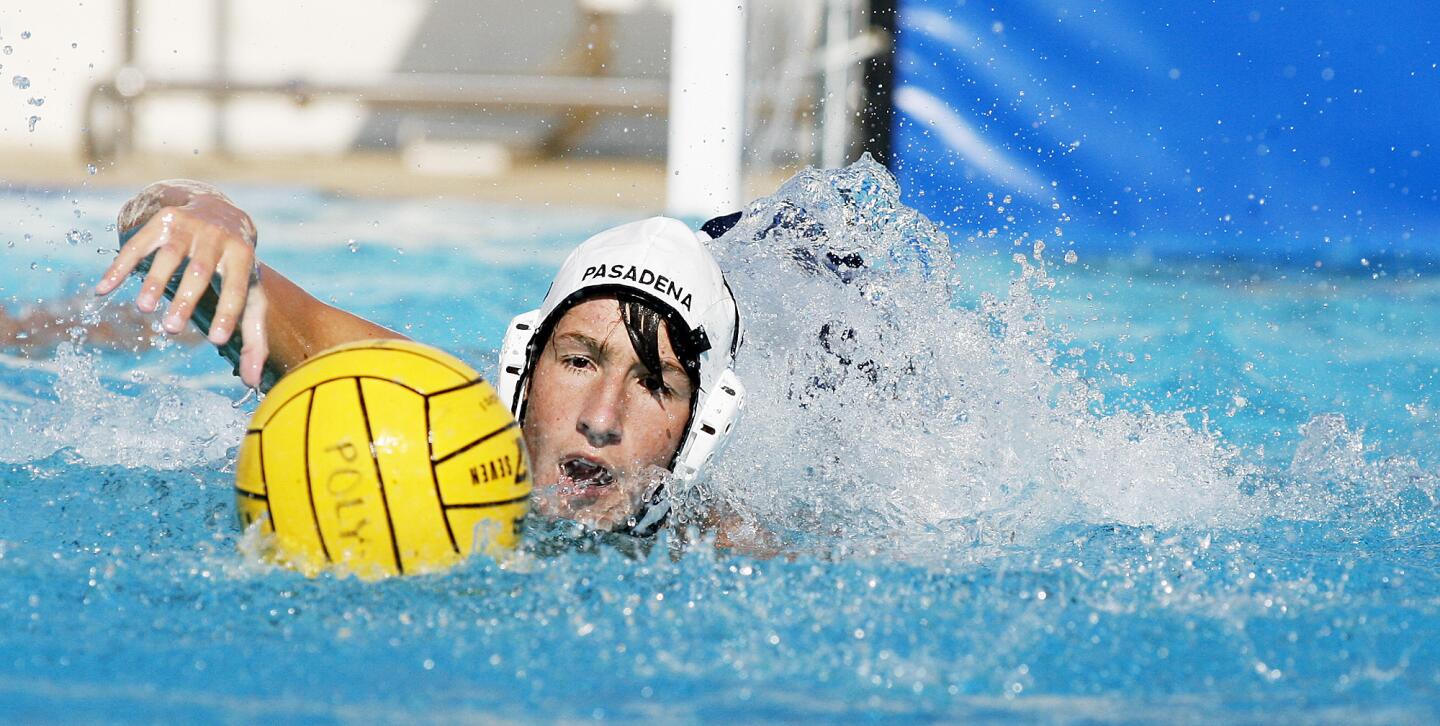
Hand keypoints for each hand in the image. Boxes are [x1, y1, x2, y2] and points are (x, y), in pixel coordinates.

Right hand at [95, 185, 269, 387]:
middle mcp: (218, 239)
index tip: (215, 340)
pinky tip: (103, 289)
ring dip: (154, 281)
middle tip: (171, 329)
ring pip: (170, 255)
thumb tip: (253, 382)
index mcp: (243, 258)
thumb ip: (253, 339)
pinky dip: (120, 266)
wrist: (221, 212)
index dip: (227, 314)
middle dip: (185, 300)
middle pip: (201, 271)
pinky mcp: (163, 222)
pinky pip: (138, 244)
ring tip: (143, 309)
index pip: (237, 290)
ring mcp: (189, 227)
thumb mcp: (251, 297)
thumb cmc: (237, 269)